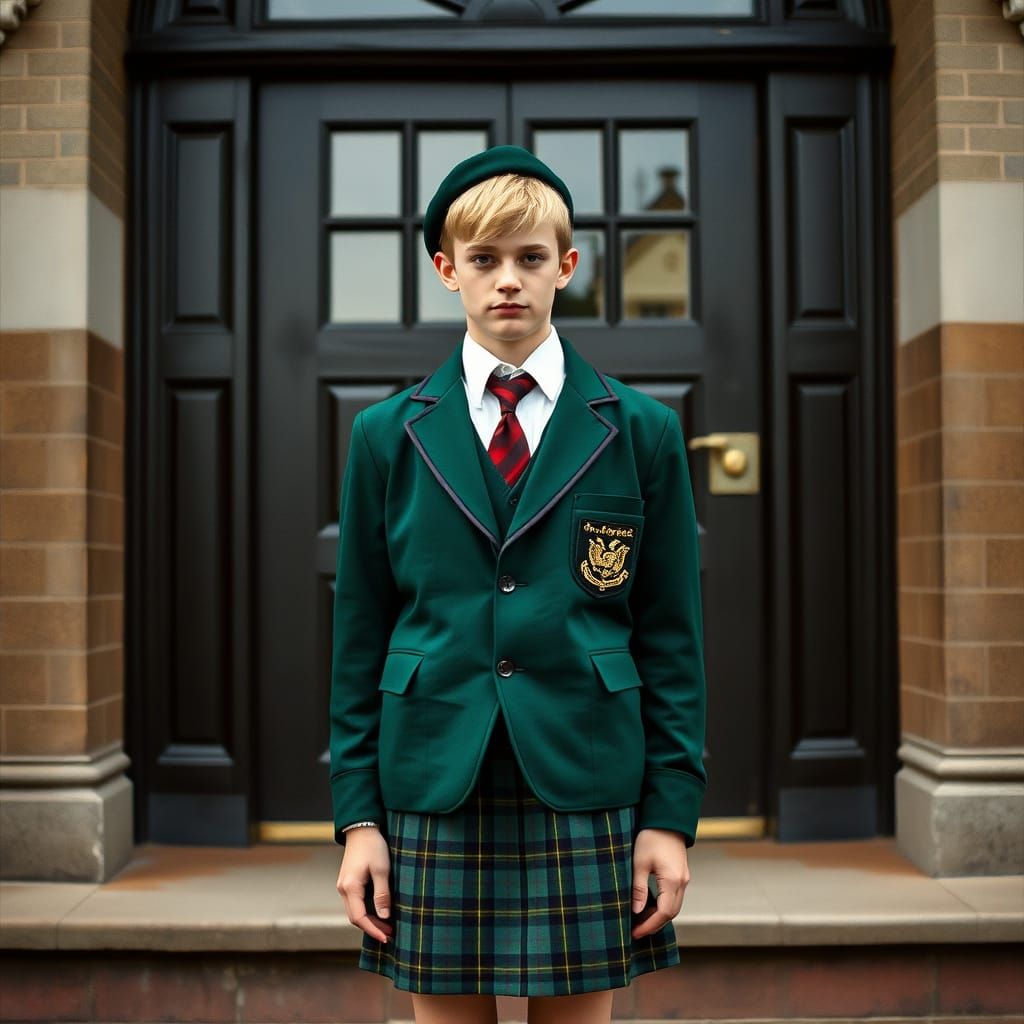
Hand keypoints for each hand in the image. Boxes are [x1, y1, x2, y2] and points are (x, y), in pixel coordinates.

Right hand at [336, 827, 394, 942]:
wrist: (362, 828)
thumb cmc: (373, 846)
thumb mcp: (382, 869)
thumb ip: (382, 894)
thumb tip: (384, 917)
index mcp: (350, 887)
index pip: (359, 918)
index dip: (373, 930)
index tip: (386, 938)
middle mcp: (343, 889)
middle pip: (355, 917)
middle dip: (372, 928)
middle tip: (390, 933)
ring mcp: (344, 885)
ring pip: (354, 910)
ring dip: (369, 920)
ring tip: (387, 925)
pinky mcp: (347, 881)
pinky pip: (355, 902)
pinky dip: (366, 910)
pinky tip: (379, 911)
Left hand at [630, 827, 689, 939]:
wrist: (666, 818)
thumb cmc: (651, 837)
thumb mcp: (639, 863)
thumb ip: (639, 889)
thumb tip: (636, 912)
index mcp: (672, 881)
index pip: (664, 914)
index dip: (649, 926)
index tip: (635, 933)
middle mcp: (682, 882)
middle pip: (671, 913)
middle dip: (654, 925)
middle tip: (636, 931)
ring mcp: (684, 878)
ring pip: (674, 906)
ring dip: (659, 916)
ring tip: (640, 920)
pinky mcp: (681, 874)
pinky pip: (674, 897)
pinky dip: (663, 906)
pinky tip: (649, 906)